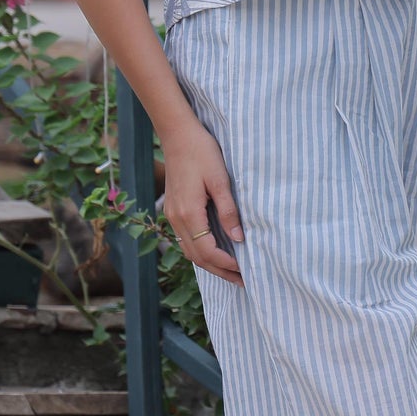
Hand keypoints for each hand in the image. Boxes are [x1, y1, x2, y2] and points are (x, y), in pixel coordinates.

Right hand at [161, 119, 244, 284]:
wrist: (177, 135)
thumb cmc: (201, 152)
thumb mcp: (220, 180)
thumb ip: (229, 211)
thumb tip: (239, 238)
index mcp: (189, 213)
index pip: (207, 251)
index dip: (226, 264)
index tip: (245, 270)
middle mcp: (176, 219)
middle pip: (197, 257)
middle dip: (220, 271)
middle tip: (242, 280)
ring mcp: (172, 215)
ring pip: (189, 251)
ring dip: (209, 263)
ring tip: (231, 271)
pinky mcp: (173, 210)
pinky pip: (185, 239)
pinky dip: (200, 251)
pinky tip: (215, 251)